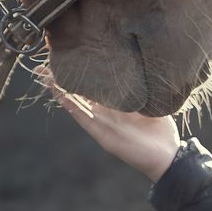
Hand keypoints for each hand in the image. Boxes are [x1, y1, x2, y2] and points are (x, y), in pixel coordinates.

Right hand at [43, 74, 180, 182]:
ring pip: (75, 103)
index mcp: (117, 104)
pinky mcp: (101, 134)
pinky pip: (81, 117)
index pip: (95, 85)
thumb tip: (143, 63)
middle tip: (48, 61)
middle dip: (64, 77)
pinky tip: (58, 93)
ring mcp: (101, 123)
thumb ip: (144, 87)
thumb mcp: (152, 103)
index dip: (83, 72)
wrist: (167, 156)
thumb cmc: (161, 130)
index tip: (73, 54)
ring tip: (44, 74)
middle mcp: (105, 112)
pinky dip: (69, 105)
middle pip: (79, 92)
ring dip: (59, 89)